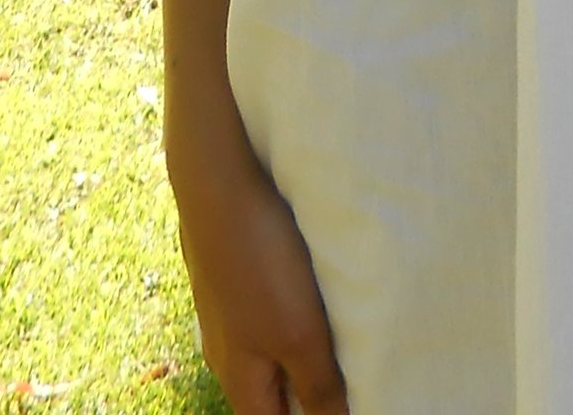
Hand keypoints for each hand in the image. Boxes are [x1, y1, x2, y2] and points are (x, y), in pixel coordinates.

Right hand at [168, 113, 347, 412]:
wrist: (217, 180)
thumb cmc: (259, 261)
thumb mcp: (298, 333)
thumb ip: (317, 386)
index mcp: (239, 379)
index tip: (348, 402)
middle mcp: (227, 350)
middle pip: (271, 392)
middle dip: (309, 392)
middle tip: (355, 374)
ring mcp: (228, 309)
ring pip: (270, 348)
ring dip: (304, 351)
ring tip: (345, 336)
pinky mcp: (235, 272)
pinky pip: (267, 308)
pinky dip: (294, 311)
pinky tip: (316, 290)